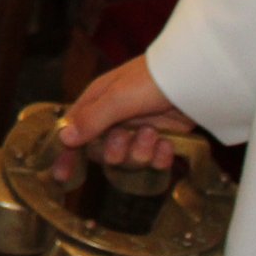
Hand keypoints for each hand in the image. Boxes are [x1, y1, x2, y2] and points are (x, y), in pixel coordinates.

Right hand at [50, 56, 198, 184]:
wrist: (194, 79)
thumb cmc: (150, 81)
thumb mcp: (117, 98)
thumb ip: (91, 119)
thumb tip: (63, 139)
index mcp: (98, 103)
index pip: (74, 132)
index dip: (67, 153)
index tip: (61, 175)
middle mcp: (115, 119)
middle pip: (102, 152)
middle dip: (115, 150)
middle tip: (125, 137)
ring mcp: (139, 130)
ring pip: (129, 159)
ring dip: (141, 150)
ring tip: (154, 134)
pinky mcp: (161, 140)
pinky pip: (154, 162)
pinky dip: (161, 156)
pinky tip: (168, 143)